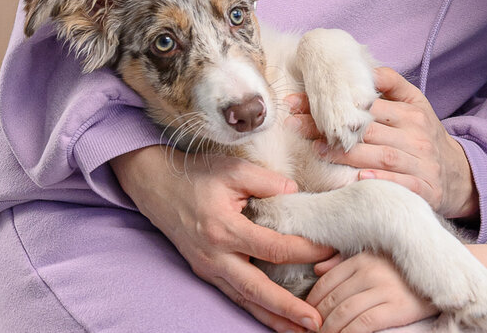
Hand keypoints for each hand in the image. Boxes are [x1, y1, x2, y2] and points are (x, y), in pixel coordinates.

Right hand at [111, 145, 333, 332]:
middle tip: (316, 321)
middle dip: (287, 308)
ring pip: (245, 300)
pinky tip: (275, 318)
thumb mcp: (233, 169)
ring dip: (273, 318)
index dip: (306, 251)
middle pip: (257, 290)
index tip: (331, 250)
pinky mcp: (207, 273)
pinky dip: (256, 309)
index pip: (274, 248)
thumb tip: (296, 193)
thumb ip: (267, 181)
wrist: (156, 186)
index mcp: (224, 230)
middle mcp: (215, 257)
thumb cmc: (196, 176)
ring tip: (301, 330)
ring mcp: (209, 269)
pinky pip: (235, 296)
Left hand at [290, 67, 478, 218]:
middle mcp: (416, 135)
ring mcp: (422, 163)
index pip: (367, 104)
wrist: (459, 174)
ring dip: (349, 155)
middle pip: (369, 129)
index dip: (333, 102)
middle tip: (296, 125)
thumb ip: (392, 84)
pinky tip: (360, 179)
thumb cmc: (425, 136)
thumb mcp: (416, 104)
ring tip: (318, 150)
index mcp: (411, 112)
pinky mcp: (426, 189)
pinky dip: (382, 182)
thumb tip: (365, 66)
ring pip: (382, 156)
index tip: (299, 103)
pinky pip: (403, 184)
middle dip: (329, 127)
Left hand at [306, 252, 435, 332]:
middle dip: (318, 319)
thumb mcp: (375, 258)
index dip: (313, 301)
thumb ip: (345, 262)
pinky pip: (363, 323)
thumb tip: (318, 270)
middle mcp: (371, 271)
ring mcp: (384, 289)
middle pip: (333, 299)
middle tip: (311, 331)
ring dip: (329, 329)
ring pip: (345, 312)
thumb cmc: (405, 271)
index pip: (327, 281)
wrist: (443, 279)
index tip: (308, 315)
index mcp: (363, 258)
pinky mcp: (396, 307)